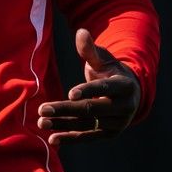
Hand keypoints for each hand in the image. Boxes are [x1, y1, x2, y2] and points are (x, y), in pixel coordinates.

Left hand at [37, 29, 141, 145]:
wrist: (129, 95)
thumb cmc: (110, 72)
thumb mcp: (103, 59)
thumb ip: (90, 50)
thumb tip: (81, 32)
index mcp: (124, 86)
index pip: (104, 89)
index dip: (88, 91)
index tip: (70, 94)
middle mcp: (124, 107)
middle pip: (91, 109)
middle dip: (65, 109)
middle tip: (42, 109)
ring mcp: (117, 123)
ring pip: (86, 124)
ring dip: (63, 124)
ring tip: (41, 122)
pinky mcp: (108, 134)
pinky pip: (88, 137)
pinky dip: (70, 138)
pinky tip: (52, 138)